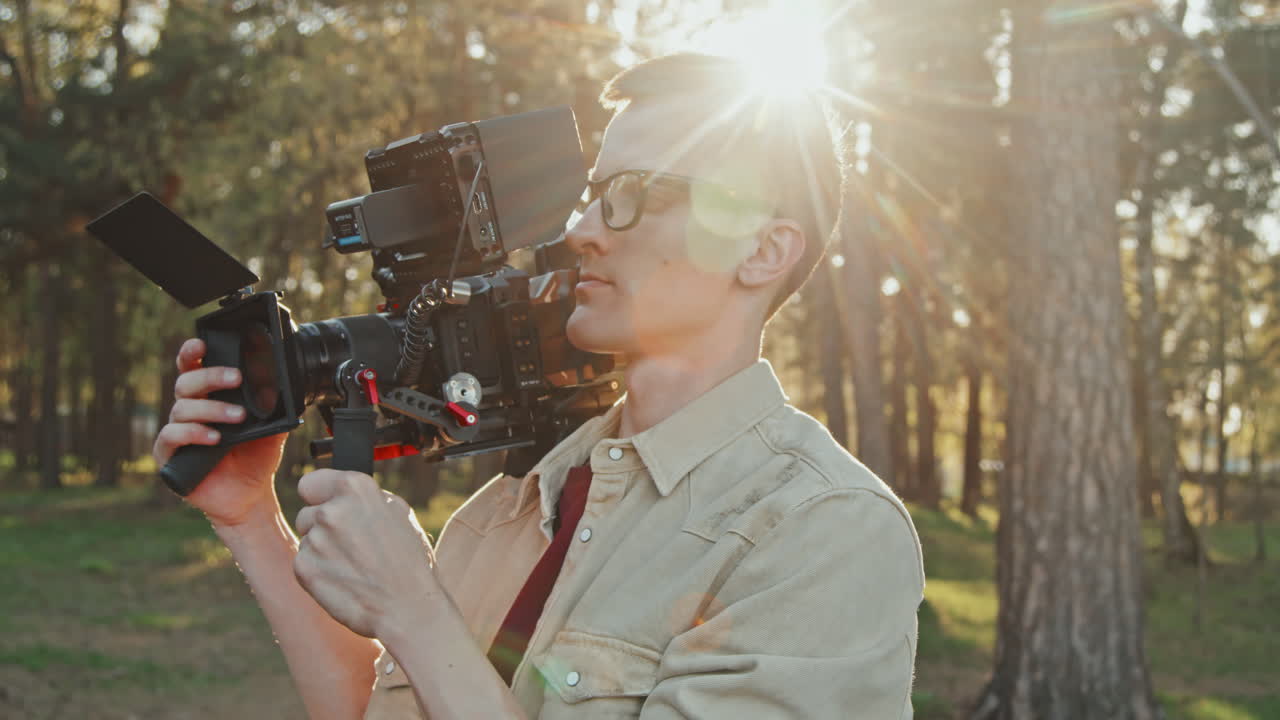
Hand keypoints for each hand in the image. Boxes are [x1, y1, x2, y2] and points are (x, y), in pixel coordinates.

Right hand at [153, 338, 287, 527]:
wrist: (249, 494)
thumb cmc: (255, 457)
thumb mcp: (270, 427)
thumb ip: (272, 406)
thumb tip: (283, 384)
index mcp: (209, 398)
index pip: (194, 368)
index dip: (192, 353)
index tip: (200, 344)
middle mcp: (190, 411)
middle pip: (186, 382)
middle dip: (210, 376)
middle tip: (235, 378)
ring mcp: (177, 431)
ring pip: (182, 408)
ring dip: (212, 409)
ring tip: (237, 417)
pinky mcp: (169, 455)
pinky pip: (171, 436)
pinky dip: (193, 433)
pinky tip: (214, 437)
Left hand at [293, 469, 437, 638]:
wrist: (407, 607)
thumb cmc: (409, 561)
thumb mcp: (399, 513)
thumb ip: (365, 498)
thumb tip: (344, 494)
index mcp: (356, 488)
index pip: (310, 482)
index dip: (320, 497)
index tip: (328, 508)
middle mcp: (331, 509)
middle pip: (307, 513)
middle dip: (322, 527)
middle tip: (351, 546)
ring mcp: (315, 539)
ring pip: (307, 540)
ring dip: (322, 551)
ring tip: (353, 566)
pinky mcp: (304, 568)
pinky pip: (303, 563)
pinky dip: (318, 572)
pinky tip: (344, 580)